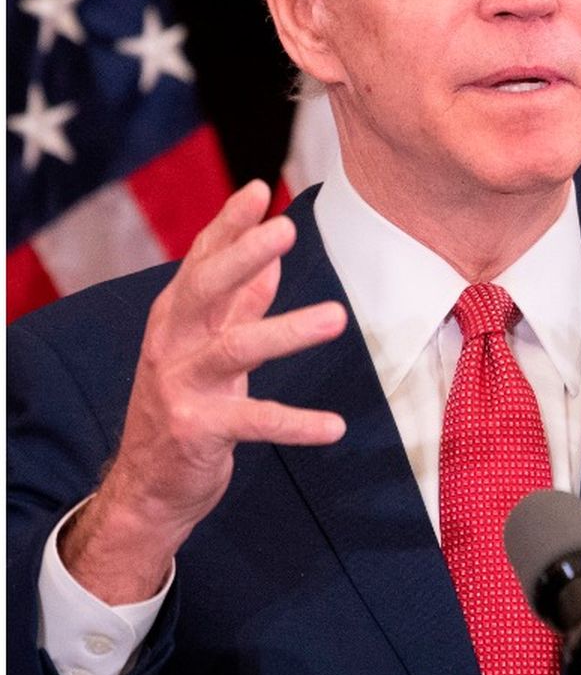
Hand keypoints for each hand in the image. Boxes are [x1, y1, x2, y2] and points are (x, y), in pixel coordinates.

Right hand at [60, 181, 349, 603]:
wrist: (148, 485)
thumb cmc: (186, 403)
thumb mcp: (208, 345)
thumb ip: (239, 304)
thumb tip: (274, 259)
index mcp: (177, 317)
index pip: (201, 261)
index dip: (229, 225)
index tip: (259, 189)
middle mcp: (172, 343)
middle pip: (204, 289)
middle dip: (242, 256)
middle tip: (285, 230)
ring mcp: (181, 386)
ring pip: (233, 348)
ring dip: (286, 331)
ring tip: (337, 317)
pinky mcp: (198, 430)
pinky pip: (253, 421)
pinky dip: (295, 423)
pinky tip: (334, 426)